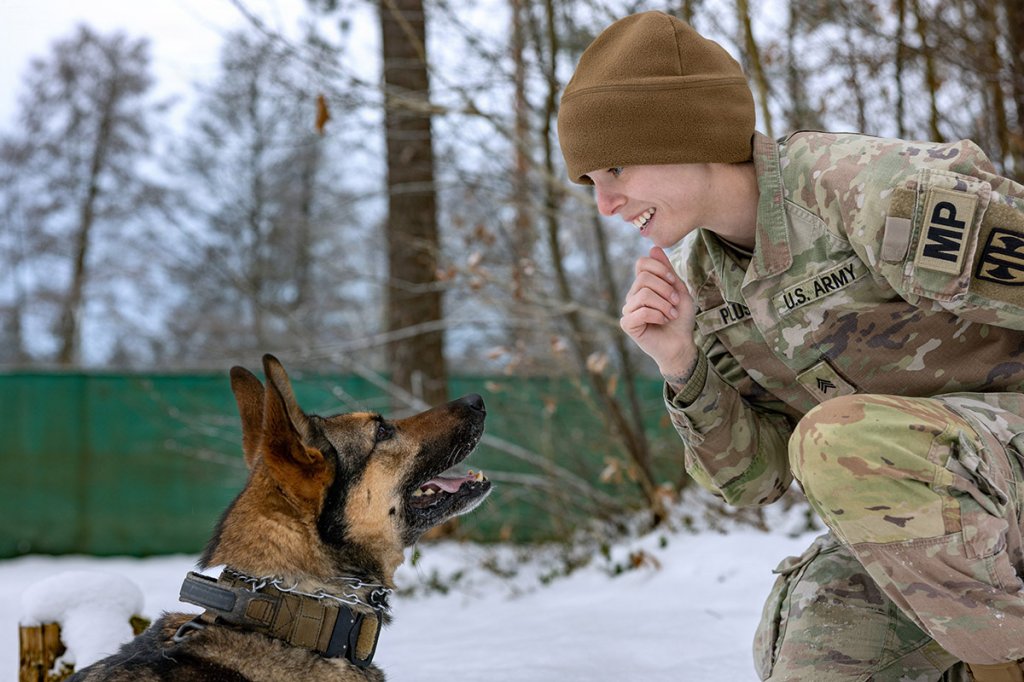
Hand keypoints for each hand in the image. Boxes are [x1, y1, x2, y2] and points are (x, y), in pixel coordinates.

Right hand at [620, 247, 697, 378]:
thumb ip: (667, 271)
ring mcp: (628, 310)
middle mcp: (632, 295)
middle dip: (665, 289)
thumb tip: (654, 248)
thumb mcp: (678, 290)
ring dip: (664, 304)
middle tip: (675, 303)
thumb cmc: (681, 319)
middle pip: (644, 278)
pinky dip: (657, 315)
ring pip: (643, 294)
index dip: (659, 268)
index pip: (641, 263)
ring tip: (672, 314)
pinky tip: (663, 321)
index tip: (673, 282)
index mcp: (643, 285)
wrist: (681, 343)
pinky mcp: (627, 324)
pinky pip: (640, 311)